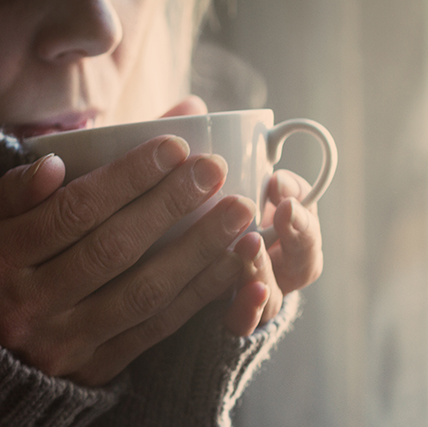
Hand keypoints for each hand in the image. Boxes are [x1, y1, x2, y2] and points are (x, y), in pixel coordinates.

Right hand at [0, 132, 259, 386]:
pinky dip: (199, 295)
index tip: (175, 145)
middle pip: (112, 249)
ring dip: (199, 251)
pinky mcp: (93, 369)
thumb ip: (12, 189)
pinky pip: (156, 329)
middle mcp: (23, 306)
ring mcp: (60, 344)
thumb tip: (56, 163)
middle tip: (215, 171)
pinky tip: (232, 264)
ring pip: (143, 293)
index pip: (72, 210)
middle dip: (171, 206)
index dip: (128, 177)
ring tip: (240, 215)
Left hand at [158, 95, 324, 336]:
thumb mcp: (165, 183)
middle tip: (283, 209)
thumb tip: (192, 104)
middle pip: (304, 253)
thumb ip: (180, 151)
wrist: (123, 283)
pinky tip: (250, 290)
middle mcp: (266, 261)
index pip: (299, 206)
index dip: (297, 192)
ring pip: (280, 289)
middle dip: (300, 229)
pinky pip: (247, 322)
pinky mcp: (225, 322)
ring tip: (252, 246)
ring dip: (270, 265)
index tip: (276, 179)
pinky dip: (250, 306)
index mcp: (264, 220)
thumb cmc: (155, 217)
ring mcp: (250, 295)